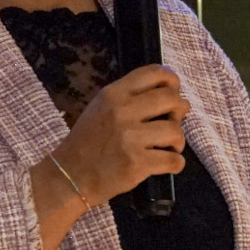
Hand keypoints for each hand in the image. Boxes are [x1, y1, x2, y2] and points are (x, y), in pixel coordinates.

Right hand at [54, 64, 188, 203]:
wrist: (70, 176)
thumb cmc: (87, 142)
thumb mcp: (100, 108)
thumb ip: (130, 97)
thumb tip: (169, 91)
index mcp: (114, 94)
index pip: (154, 73)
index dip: (172, 81)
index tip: (174, 92)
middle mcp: (122, 111)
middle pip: (171, 99)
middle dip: (180, 111)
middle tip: (174, 121)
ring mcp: (130, 138)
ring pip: (175, 131)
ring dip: (177, 141)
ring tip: (168, 147)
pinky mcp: (137, 163)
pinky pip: (173, 160)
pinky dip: (176, 163)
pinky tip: (167, 164)